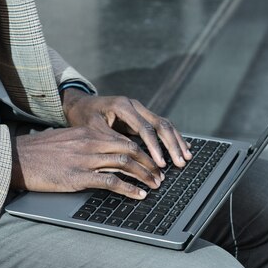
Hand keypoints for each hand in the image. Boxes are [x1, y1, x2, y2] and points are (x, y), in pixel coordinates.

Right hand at [10, 127, 163, 198]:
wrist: (16, 159)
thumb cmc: (39, 152)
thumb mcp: (65, 140)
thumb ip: (85, 143)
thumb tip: (104, 152)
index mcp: (87, 132)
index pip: (123, 138)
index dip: (142, 150)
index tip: (152, 161)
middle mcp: (89, 143)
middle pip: (129, 149)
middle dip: (149, 163)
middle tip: (160, 174)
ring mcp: (84, 160)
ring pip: (124, 164)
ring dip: (144, 175)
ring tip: (155, 185)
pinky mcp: (78, 177)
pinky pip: (110, 182)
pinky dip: (129, 189)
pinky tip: (139, 195)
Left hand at [62, 89, 191, 167]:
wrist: (80, 104)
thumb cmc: (84, 118)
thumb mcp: (93, 130)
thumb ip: (112, 140)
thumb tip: (131, 156)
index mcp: (123, 106)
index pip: (145, 128)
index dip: (154, 147)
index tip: (160, 163)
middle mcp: (135, 105)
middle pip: (161, 124)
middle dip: (172, 145)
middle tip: (180, 162)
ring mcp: (140, 109)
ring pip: (164, 124)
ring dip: (176, 141)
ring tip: (186, 157)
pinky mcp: (141, 116)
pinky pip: (161, 126)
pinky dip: (172, 138)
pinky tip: (183, 147)